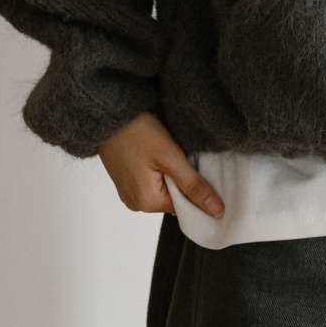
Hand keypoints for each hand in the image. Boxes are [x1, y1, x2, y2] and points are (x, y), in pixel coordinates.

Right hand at [96, 112, 224, 216]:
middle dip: (181, 180)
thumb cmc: (137, 133)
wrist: (108, 115)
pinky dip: (158, 171)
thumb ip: (194, 186)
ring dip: (170, 174)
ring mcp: (128, 193)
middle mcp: (135, 203)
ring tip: (164, 153)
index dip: (195, 188)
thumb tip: (216, 211)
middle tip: (178, 156)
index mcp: (147, 203)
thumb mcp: (171, 158)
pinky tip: (156, 154)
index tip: (195, 168)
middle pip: (174, 198)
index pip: (185, 206)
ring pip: (163, 189)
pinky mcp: (126, 181)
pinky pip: (151, 182)